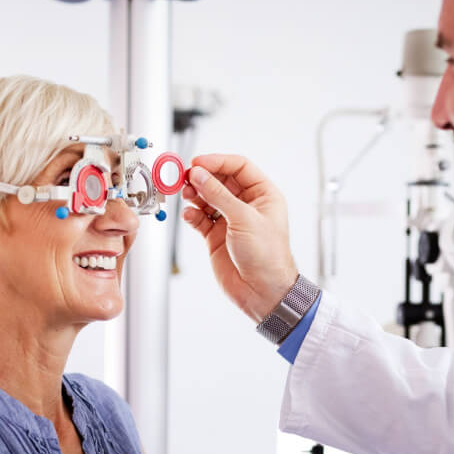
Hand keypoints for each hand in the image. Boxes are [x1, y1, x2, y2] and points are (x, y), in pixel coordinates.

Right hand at [182, 154, 300, 322]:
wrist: (262, 292)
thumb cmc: (268, 257)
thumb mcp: (244, 219)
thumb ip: (218, 195)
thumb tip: (198, 174)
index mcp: (263, 195)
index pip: (239, 167)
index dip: (218, 162)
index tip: (197, 163)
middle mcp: (247, 205)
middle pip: (220, 180)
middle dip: (202, 177)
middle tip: (185, 177)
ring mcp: (231, 220)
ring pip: (208, 198)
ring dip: (195, 194)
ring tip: (185, 194)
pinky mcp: (217, 235)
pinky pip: (200, 218)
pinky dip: (192, 214)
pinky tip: (189, 215)